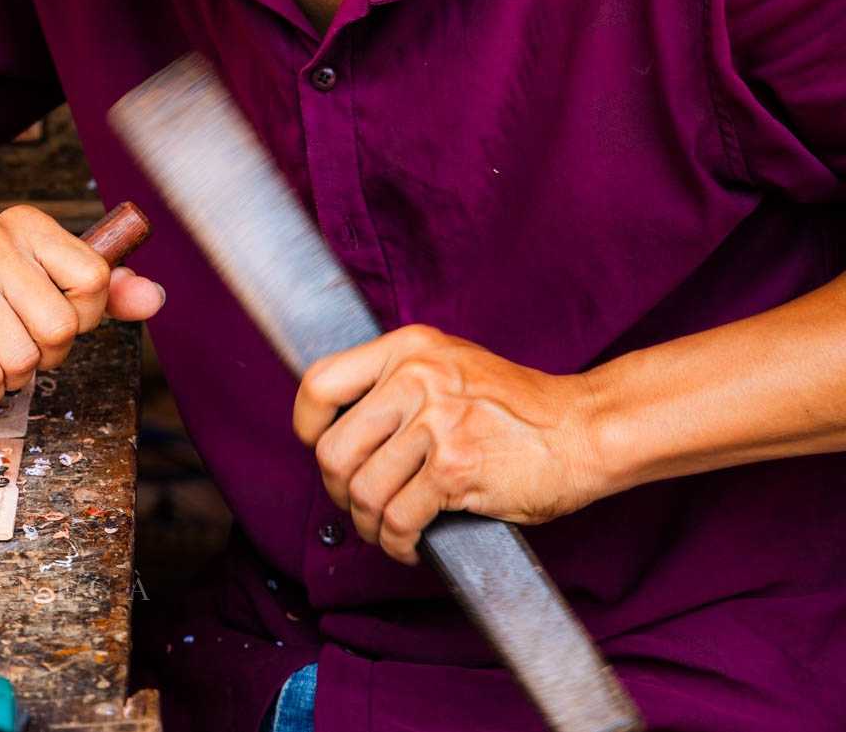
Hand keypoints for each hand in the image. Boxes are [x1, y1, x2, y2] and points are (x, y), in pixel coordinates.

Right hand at [0, 205, 164, 403]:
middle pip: (62, 327)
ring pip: (26, 360)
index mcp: (25, 224)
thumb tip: (154, 298)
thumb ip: (104, 292)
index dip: (83, 314)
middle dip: (47, 351)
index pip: (95, 279)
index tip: (50, 309)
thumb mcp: (45, 284)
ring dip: (14, 373)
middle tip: (17, 336)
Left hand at [292, 325, 607, 564]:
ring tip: (384, 530)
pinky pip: (398, 518)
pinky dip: (396, 543)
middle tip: (356, 504)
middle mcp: (414, 378)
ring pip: (362, 490)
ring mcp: (435, 424)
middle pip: (333, 449)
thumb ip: (398, 382)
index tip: (317, 447)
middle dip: (337, 490)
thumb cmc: (518, 408)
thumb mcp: (450, 366)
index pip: (320, 382)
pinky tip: (407, 545)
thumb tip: (343, 428)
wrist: (585, 430)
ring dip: (367, 523)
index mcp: (407, 348)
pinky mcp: (455, 470)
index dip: (307, 426)